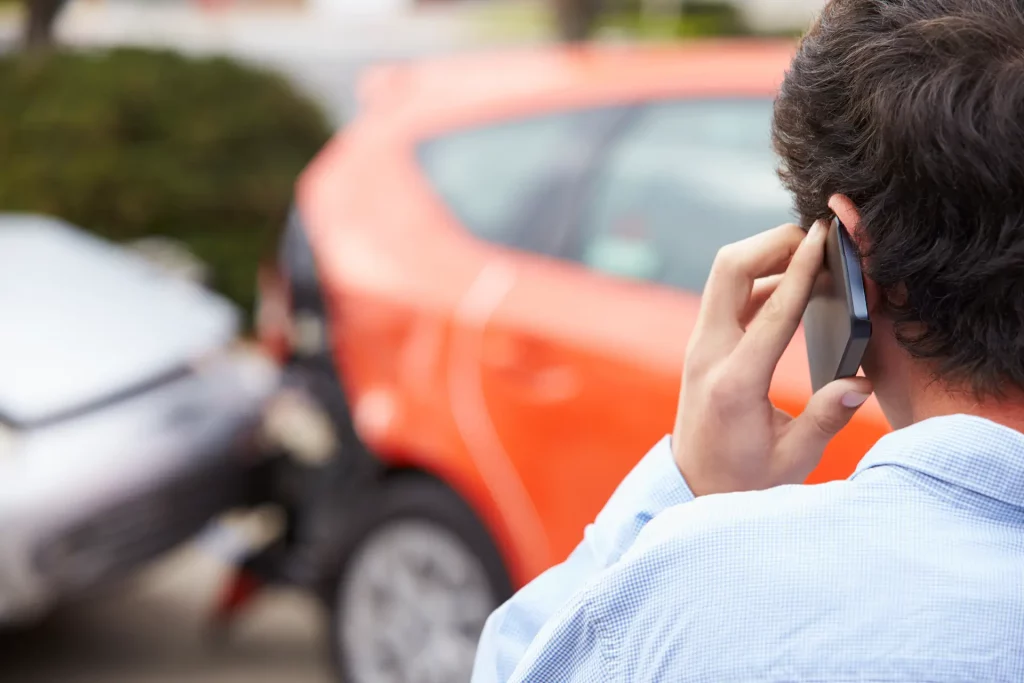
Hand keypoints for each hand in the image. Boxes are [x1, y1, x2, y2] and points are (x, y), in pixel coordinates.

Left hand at [673, 220, 872, 496]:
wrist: (692, 486)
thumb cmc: (745, 479)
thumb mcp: (794, 459)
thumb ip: (827, 418)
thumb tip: (862, 381)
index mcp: (735, 382)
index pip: (772, 311)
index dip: (802, 268)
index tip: (823, 236)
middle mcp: (709, 354)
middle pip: (730, 269)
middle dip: (773, 243)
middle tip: (817, 241)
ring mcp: (700, 346)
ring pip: (725, 274)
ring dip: (764, 255)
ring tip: (812, 258)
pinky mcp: (703, 344)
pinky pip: (727, 294)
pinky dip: (758, 277)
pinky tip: (793, 286)